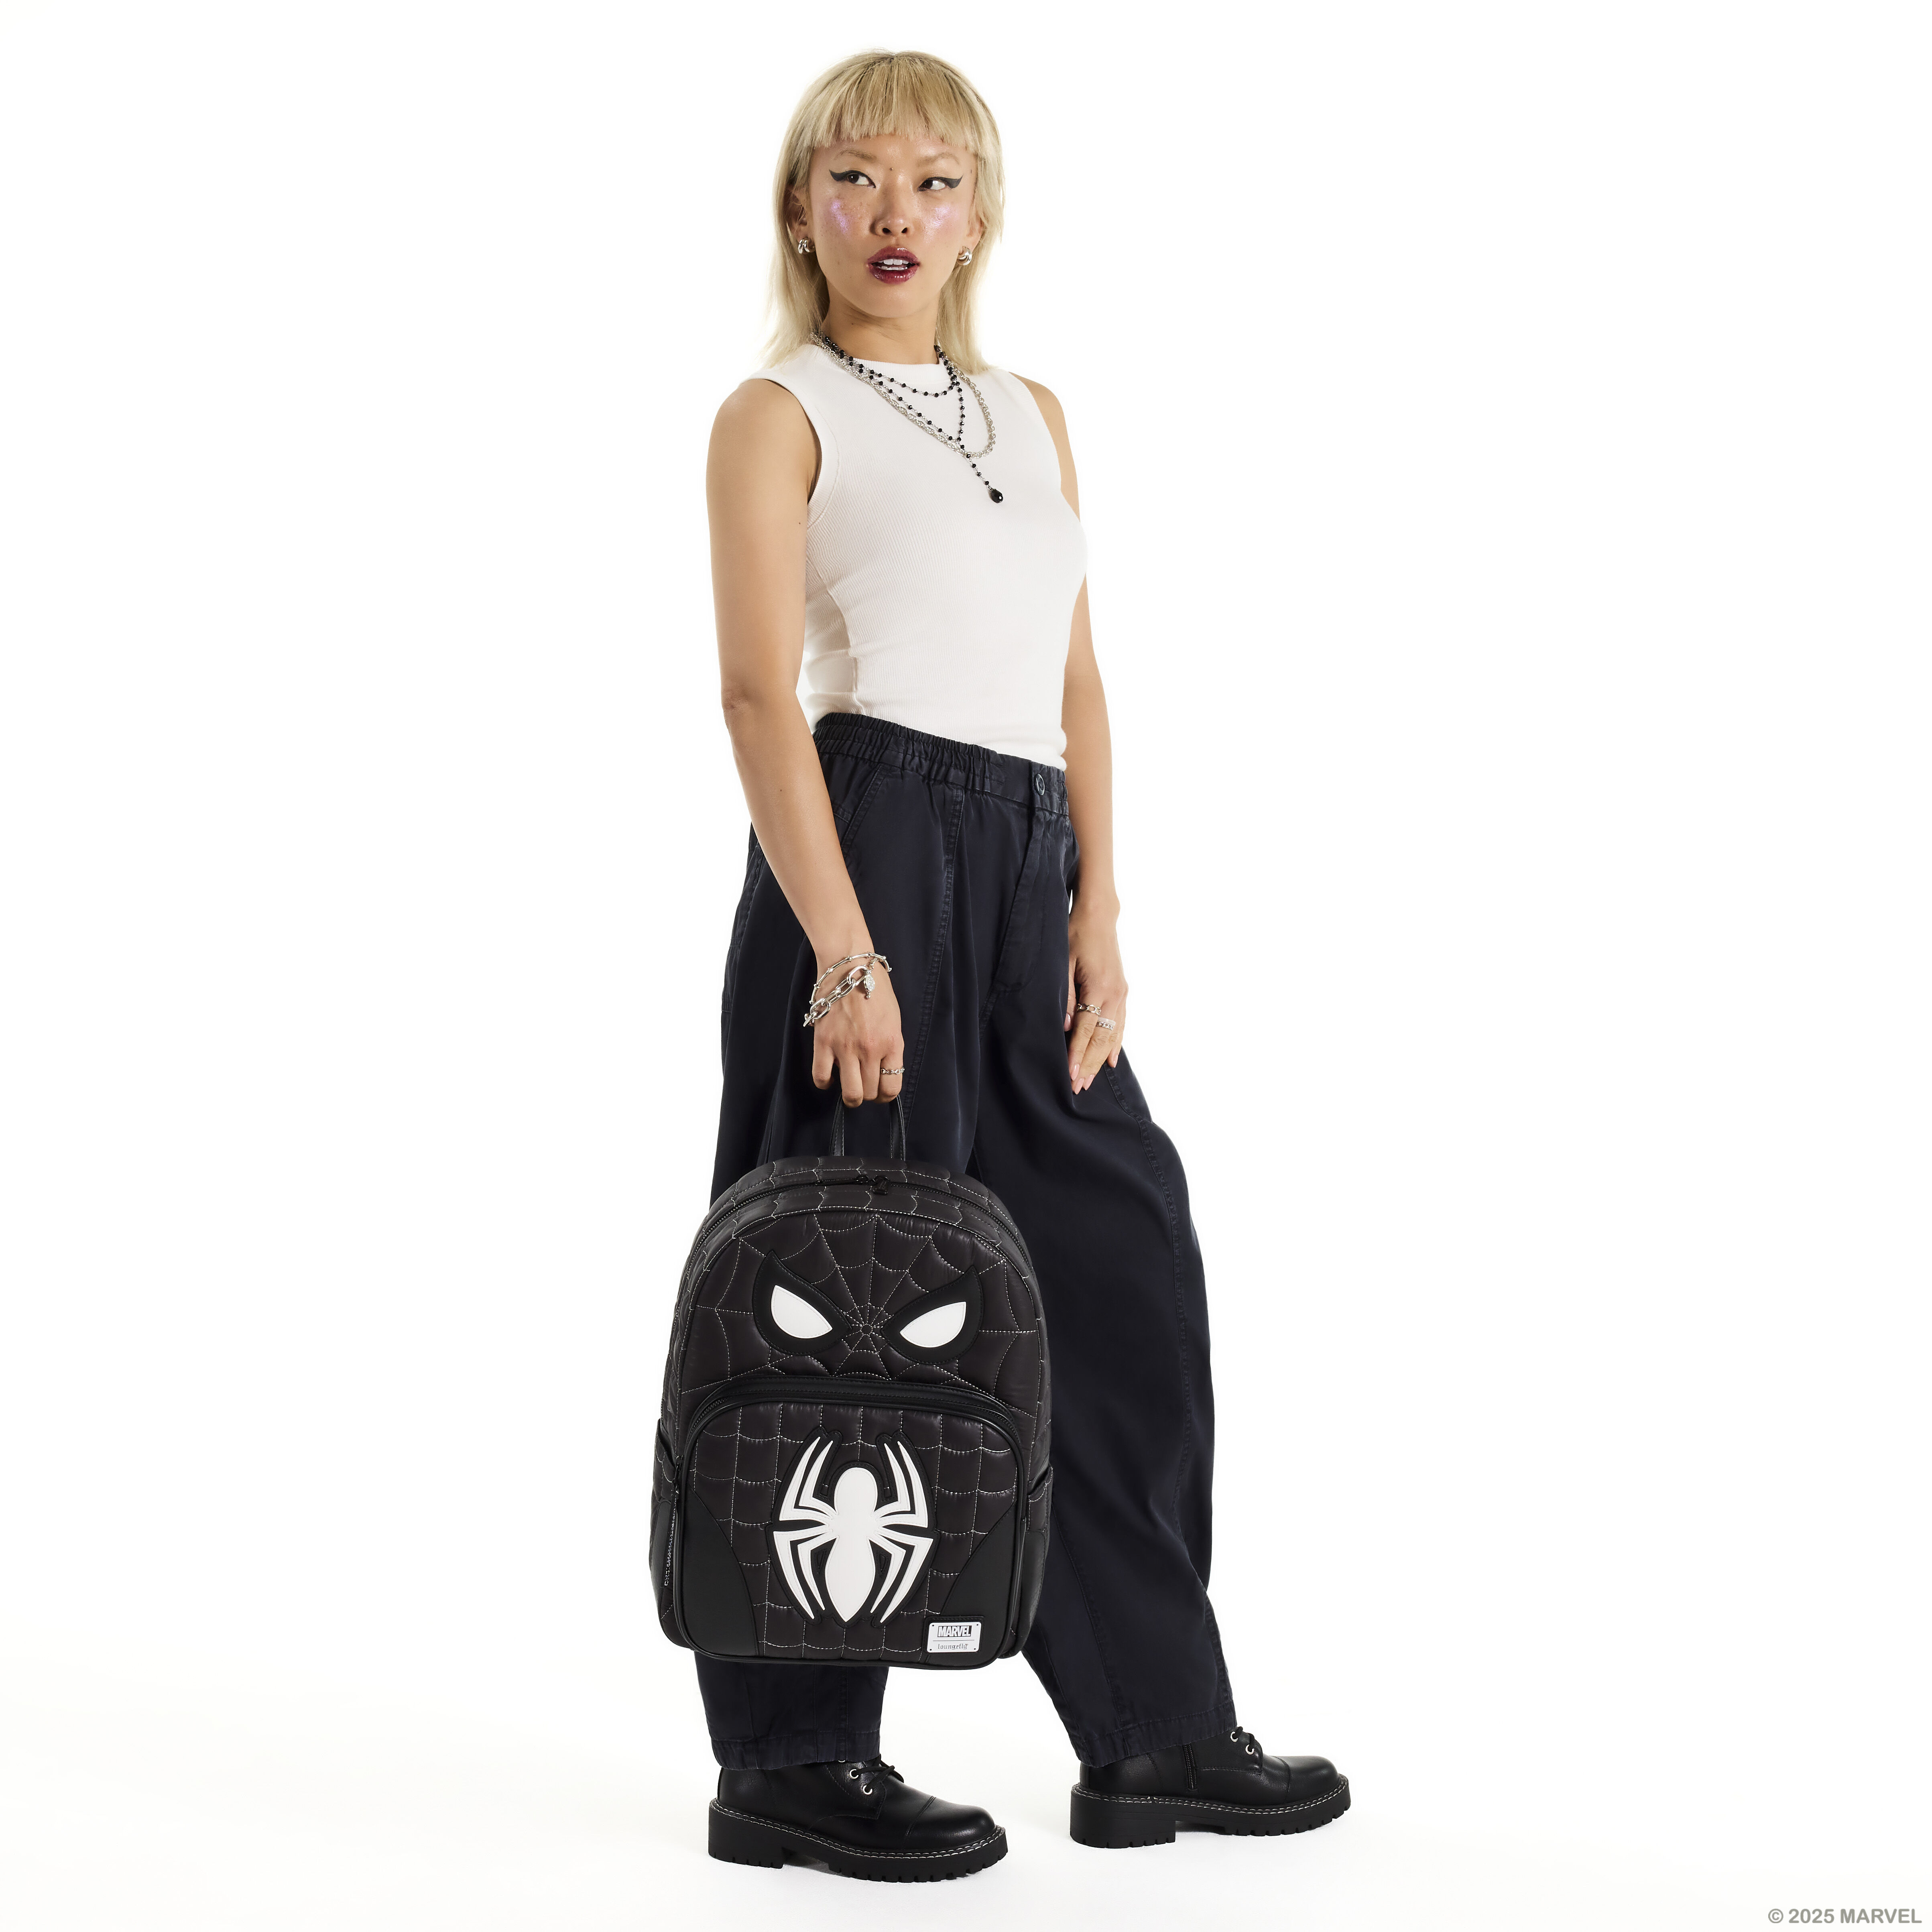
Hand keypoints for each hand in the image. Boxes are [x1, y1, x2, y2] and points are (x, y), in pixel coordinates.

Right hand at [810, 956, 905, 1107]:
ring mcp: (846, 1047)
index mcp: (892, 1043)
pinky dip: (825, 1083)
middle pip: (870, 1093)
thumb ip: (890, 1047)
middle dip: (868, 1095)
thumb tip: (882, 1072)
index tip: (880, 1090)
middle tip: (864, 1086)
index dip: (886, 1095)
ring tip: (848, 1086)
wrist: (850, 966)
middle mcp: (871, 1049)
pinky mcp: (824, 1042)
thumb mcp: (894, 1020)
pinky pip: (821, 1076)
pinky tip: (830, 1077)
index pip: (892, 1087)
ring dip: (850, 1096)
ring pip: (850, 1093)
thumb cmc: (875, 990)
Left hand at [1065, 908, 1126, 1093]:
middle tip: (1078, 1087)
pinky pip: (1121, 1025)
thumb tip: (1067, 1027)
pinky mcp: (1123, 992)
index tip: (1070, 1076)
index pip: (1086, 1030)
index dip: (1077, 1055)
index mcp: (1099, 987)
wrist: (1099, 916)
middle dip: (1089, 1064)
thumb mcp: (1062, 962)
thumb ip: (1065, 996)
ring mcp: (1122, 994)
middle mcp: (1115, 994)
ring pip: (1113, 1036)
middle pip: (1102, 1039)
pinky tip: (1113, 1061)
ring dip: (1101, 1059)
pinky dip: (1117, 1044)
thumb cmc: (1075, 935)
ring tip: (1090, 1080)